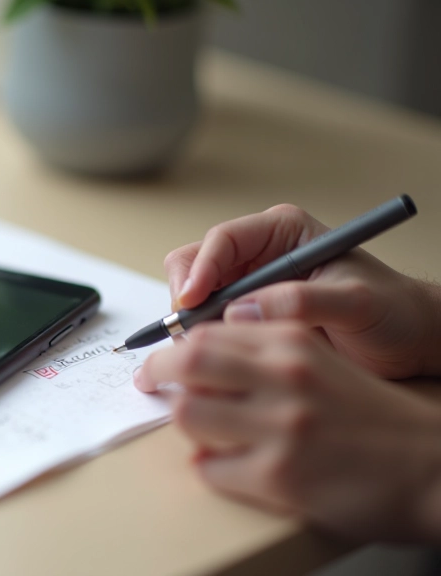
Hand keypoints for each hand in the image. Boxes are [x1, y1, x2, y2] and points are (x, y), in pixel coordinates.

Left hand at [135, 322, 440, 541]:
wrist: (431, 468)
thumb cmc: (372, 417)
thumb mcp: (321, 363)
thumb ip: (265, 353)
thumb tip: (197, 358)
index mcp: (293, 342)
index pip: (208, 331)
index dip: (174, 347)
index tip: (163, 361)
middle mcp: (284, 376)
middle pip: (187, 361)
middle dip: (158, 373)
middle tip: (152, 384)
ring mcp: (279, 426)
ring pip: (187, 414)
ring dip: (184, 423)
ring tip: (202, 429)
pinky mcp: (278, 474)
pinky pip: (208, 467)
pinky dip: (209, 467)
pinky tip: (229, 466)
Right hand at [163, 204, 440, 378]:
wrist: (409, 341)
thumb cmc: (392, 313)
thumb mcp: (355, 302)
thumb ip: (302, 301)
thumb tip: (242, 310)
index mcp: (282, 232)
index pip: (222, 240)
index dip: (200, 269)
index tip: (193, 302)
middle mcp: (259, 254)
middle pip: (195, 264)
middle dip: (186, 297)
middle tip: (190, 332)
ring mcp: (249, 285)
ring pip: (195, 295)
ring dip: (191, 322)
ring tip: (202, 351)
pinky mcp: (247, 315)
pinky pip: (208, 322)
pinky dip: (201, 339)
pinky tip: (211, 358)